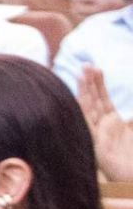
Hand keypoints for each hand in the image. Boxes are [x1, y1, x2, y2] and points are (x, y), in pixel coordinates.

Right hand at [81, 66, 132, 181]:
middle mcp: (104, 129)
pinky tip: (81, 96)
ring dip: (86, 90)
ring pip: (89, 108)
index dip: (99, 84)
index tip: (96, 68)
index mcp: (114, 125)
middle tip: (87, 64)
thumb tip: (132, 112)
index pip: (103, 100)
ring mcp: (99, 136)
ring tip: (84, 72)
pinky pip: (87, 122)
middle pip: (94, 101)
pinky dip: (83, 108)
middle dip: (91, 82)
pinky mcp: (96, 145)